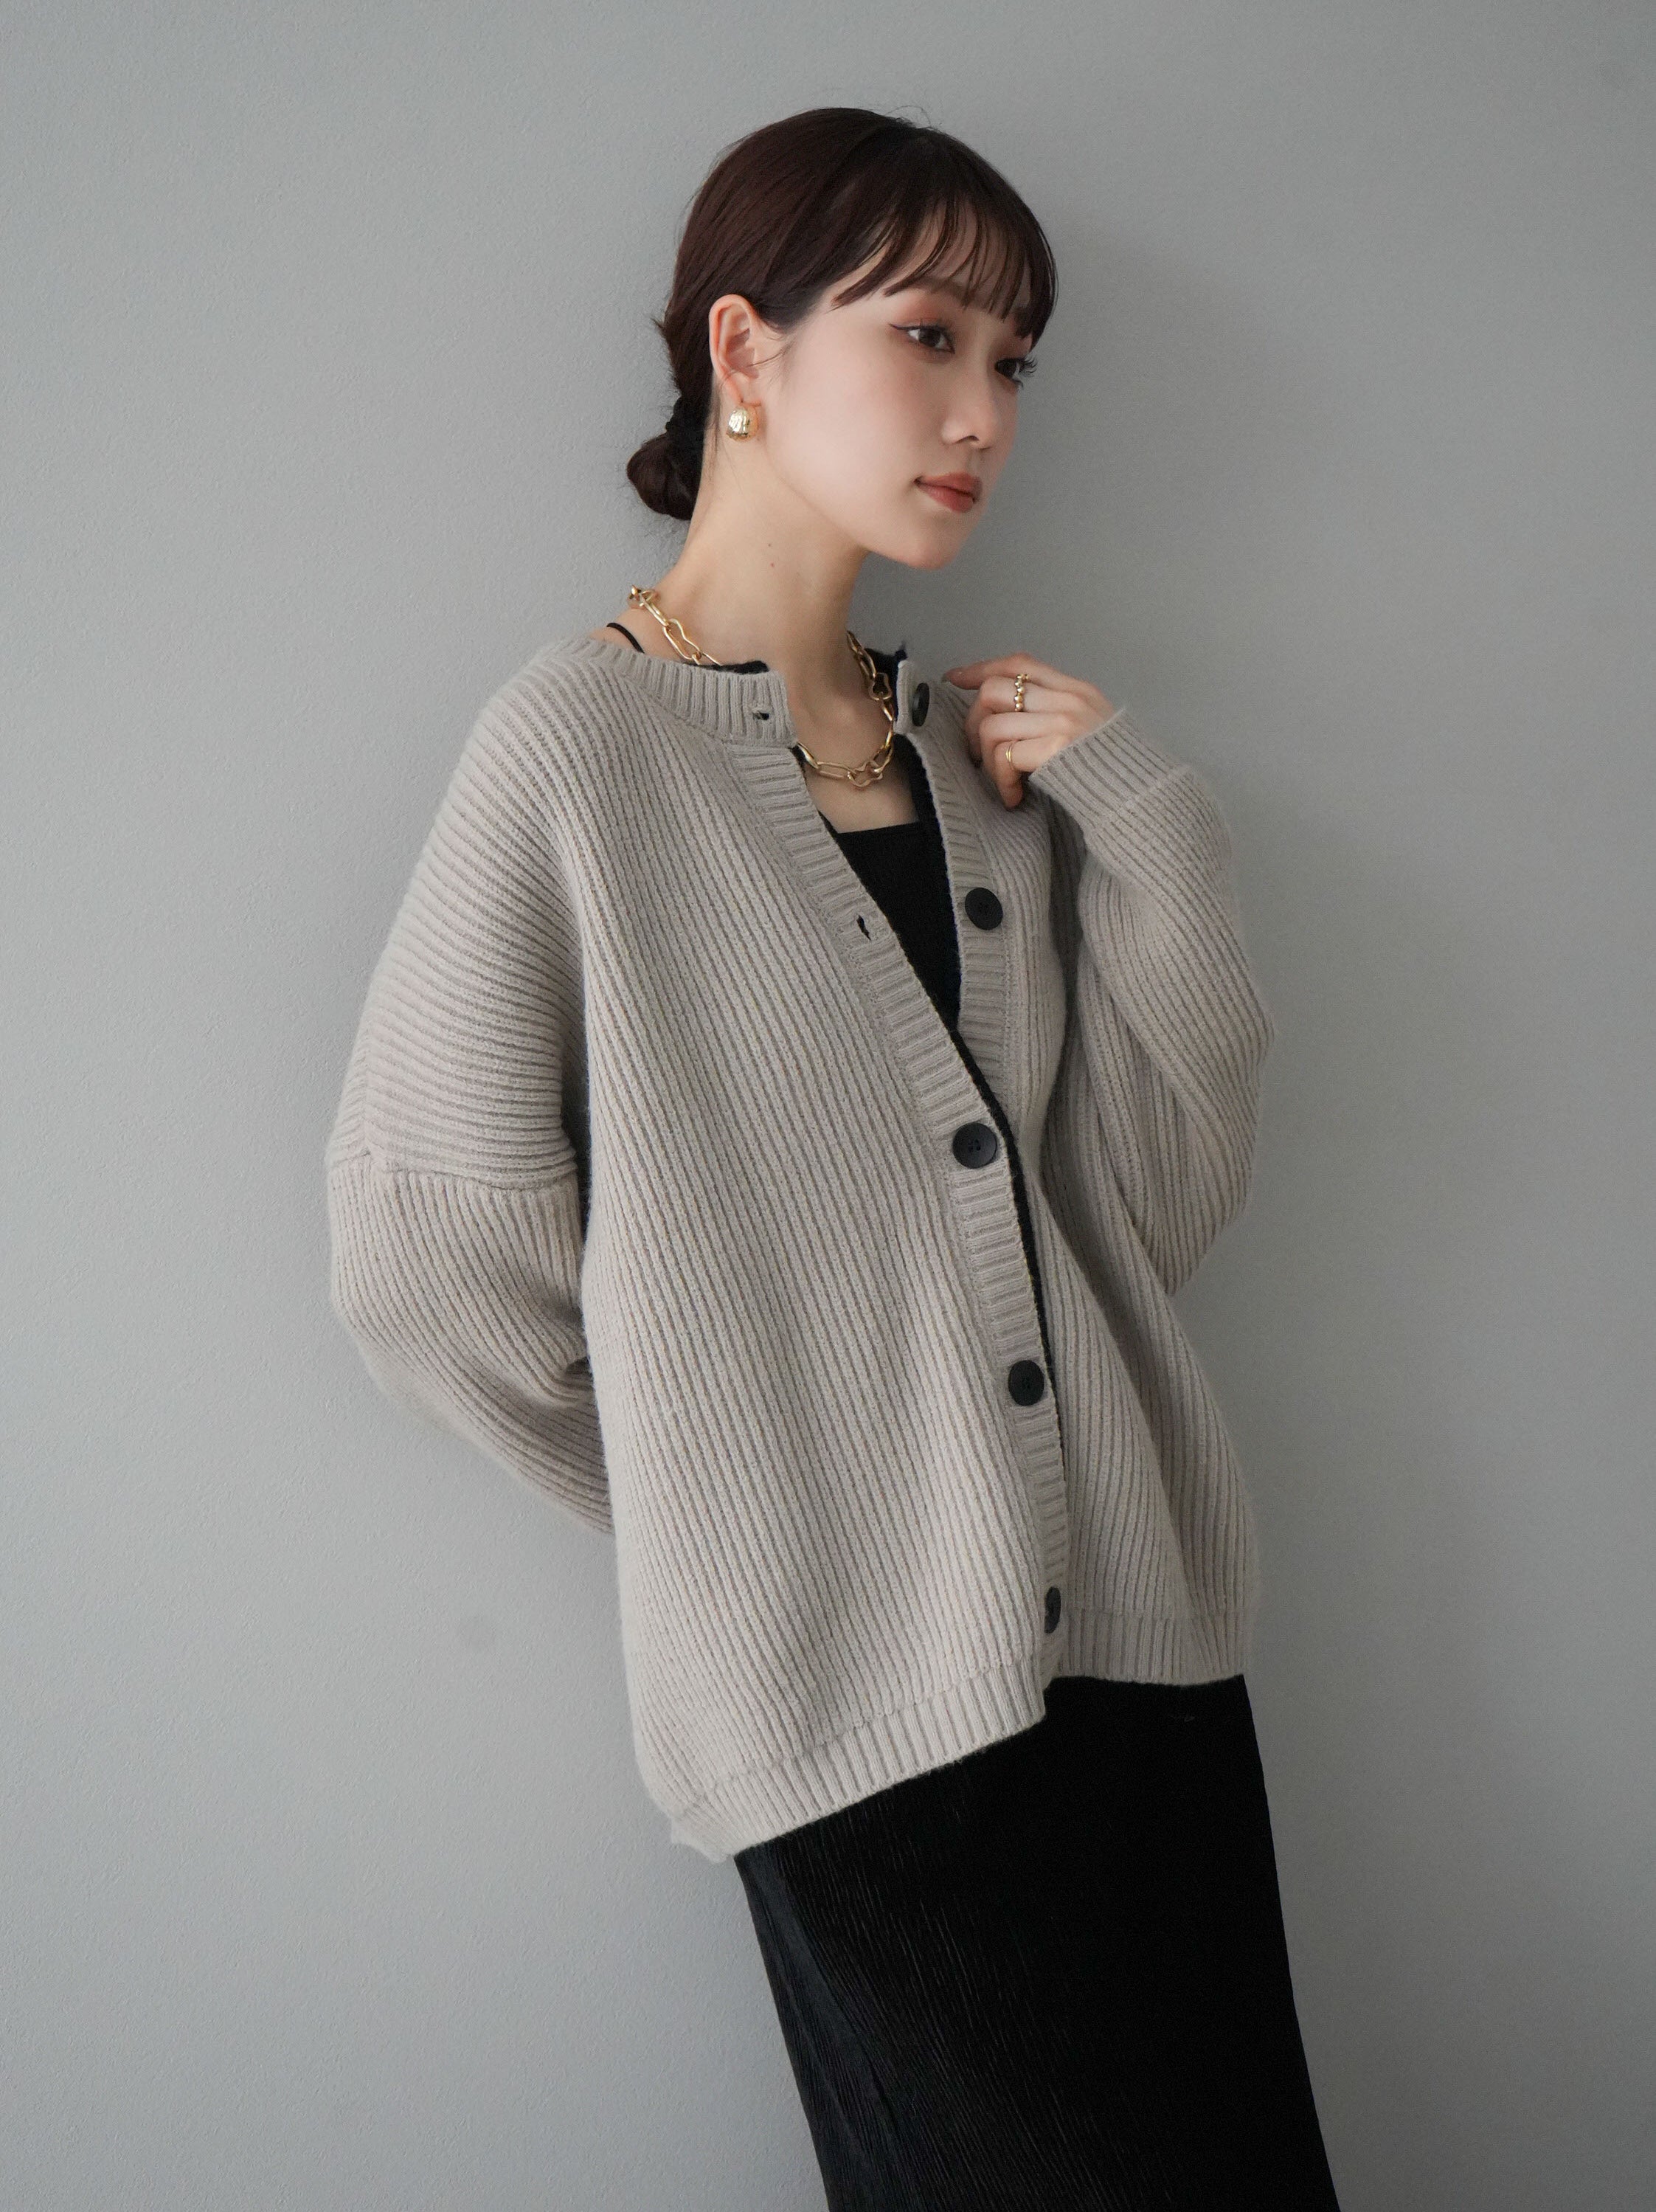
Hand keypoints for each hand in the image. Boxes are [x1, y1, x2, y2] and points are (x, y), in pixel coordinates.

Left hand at [941, 655, 1114, 808]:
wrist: (1139, 798)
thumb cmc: (1112, 772)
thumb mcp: (1090, 727)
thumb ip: (1055, 712)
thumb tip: (1005, 711)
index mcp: (1075, 689)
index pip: (1019, 664)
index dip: (981, 669)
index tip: (954, 679)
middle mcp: (1068, 699)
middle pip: (995, 690)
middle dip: (974, 723)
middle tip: (978, 753)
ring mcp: (1062, 722)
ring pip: (992, 726)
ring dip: (987, 760)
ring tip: (1003, 782)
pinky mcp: (1055, 748)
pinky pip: (1004, 757)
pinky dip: (1002, 782)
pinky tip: (1015, 797)